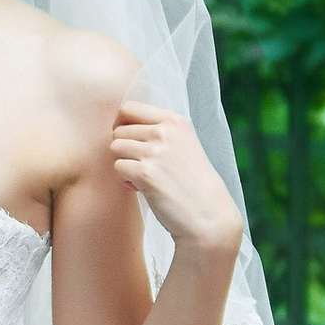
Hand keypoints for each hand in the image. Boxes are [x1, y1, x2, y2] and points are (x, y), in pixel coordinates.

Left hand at [109, 104, 242, 257]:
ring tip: (142, 178)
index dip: (121, 124)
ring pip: (115, 148)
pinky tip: (142, 189)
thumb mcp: (184, 146)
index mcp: (176, 121)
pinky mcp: (145, 173)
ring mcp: (155, 151)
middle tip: (141, 167)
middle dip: (124, 150)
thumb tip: (120, 126)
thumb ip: (160, 132)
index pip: (129, 108)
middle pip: (119, 130)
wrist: (209, 216)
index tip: (128, 141)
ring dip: (124, 164)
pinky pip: (118, 168)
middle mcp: (165, 132)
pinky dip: (125, 181)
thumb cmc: (194, 184)